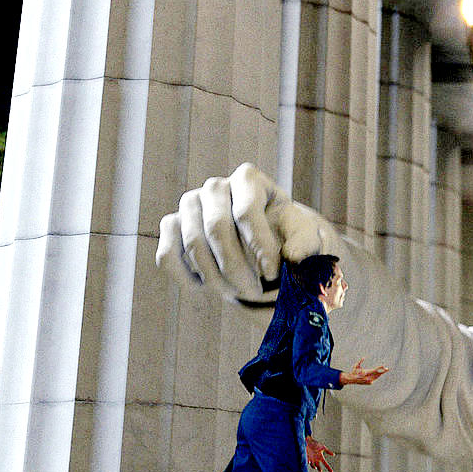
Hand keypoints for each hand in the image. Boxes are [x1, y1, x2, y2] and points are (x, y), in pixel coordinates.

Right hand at [155, 163, 340, 300]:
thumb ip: (306, 243)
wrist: (261, 244)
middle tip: (255, 291)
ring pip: (193, 245)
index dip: (259, 246)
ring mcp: (189, 205)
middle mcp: (215, 187)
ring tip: (239, 292)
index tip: (273, 274)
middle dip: (236, 267)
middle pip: (216, 229)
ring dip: (216, 278)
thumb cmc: (285, 236)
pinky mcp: (171, 226)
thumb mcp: (305, 236)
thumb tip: (292, 257)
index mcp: (248, 179)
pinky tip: (208, 288)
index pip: (246, 211)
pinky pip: (167, 256)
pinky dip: (187, 279)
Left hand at [306, 437, 334, 471]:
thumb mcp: (323, 447)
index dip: (328, 468)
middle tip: (320, 470)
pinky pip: (307, 462)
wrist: (308, 441)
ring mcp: (311, 459)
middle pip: (318, 466)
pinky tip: (309, 462)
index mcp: (320, 457)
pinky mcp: (306, 458)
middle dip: (319, 468)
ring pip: (313, 465)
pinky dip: (308, 462)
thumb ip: (328, 451)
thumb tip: (334, 455)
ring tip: (315, 467)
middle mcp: (316, 460)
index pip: (325, 464)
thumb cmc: (315, 444)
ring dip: (314, 467)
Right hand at [339, 359, 388, 385]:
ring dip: (380, 374)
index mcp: (367, 372)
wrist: (352, 380)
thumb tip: (363, 357)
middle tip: (387, 369)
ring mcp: (369, 381)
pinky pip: (374, 379)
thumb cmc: (354, 372)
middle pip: (378, 374)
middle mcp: (369, 377)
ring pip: (377, 377)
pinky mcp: (369, 383)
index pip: (375, 370)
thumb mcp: (356, 366)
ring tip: (384, 371)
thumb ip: (360, 362)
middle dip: (383, 371)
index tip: (383, 366)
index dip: (380, 368)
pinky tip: (378, 375)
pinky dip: (376, 377)